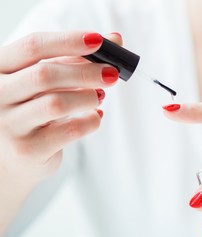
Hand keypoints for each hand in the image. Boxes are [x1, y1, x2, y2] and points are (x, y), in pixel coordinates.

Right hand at [0, 31, 120, 234]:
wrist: (14, 157)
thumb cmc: (33, 110)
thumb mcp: (46, 81)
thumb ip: (75, 59)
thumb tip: (116, 40)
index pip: (33, 46)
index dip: (68, 41)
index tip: (99, 40)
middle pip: (45, 75)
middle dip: (86, 72)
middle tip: (112, 73)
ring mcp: (9, 124)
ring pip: (57, 104)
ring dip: (88, 97)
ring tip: (100, 96)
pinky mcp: (28, 149)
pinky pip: (70, 131)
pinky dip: (90, 121)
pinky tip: (95, 117)